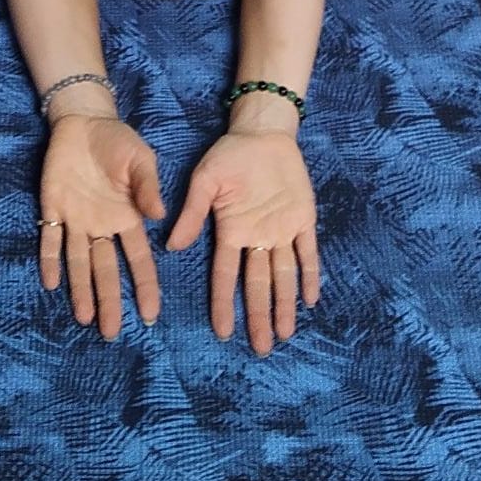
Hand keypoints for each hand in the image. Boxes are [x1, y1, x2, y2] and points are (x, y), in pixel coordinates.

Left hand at [38, 115, 165, 338]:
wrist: (83, 121)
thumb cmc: (117, 141)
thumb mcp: (140, 158)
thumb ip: (147, 185)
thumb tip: (158, 215)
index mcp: (128, 217)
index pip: (138, 259)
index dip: (145, 286)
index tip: (150, 315)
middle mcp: (102, 226)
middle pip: (106, 270)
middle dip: (109, 301)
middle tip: (111, 333)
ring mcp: (76, 219)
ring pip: (79, 262)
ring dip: (80, 290)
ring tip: (84, 318)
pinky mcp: (53, 208)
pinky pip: (51, 239)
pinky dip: (50, 260)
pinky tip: (52, 283)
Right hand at [164, 128, 320, 354]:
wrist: (262, 131)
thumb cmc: (230, 154)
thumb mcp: (205, 180)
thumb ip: (192, 213)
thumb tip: (171, 247)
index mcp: (230, 231)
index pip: (225, 276)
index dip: (224, 304)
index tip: (223, 332)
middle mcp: (256, 238)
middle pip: (257, 284)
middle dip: (259, 316)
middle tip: (262, 348)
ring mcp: (281, 229)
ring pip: (282, 275)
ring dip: (284, 304)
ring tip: (285, 333)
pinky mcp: (303, 218)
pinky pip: (307, 251)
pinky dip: (309, 274)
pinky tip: (309, 298)